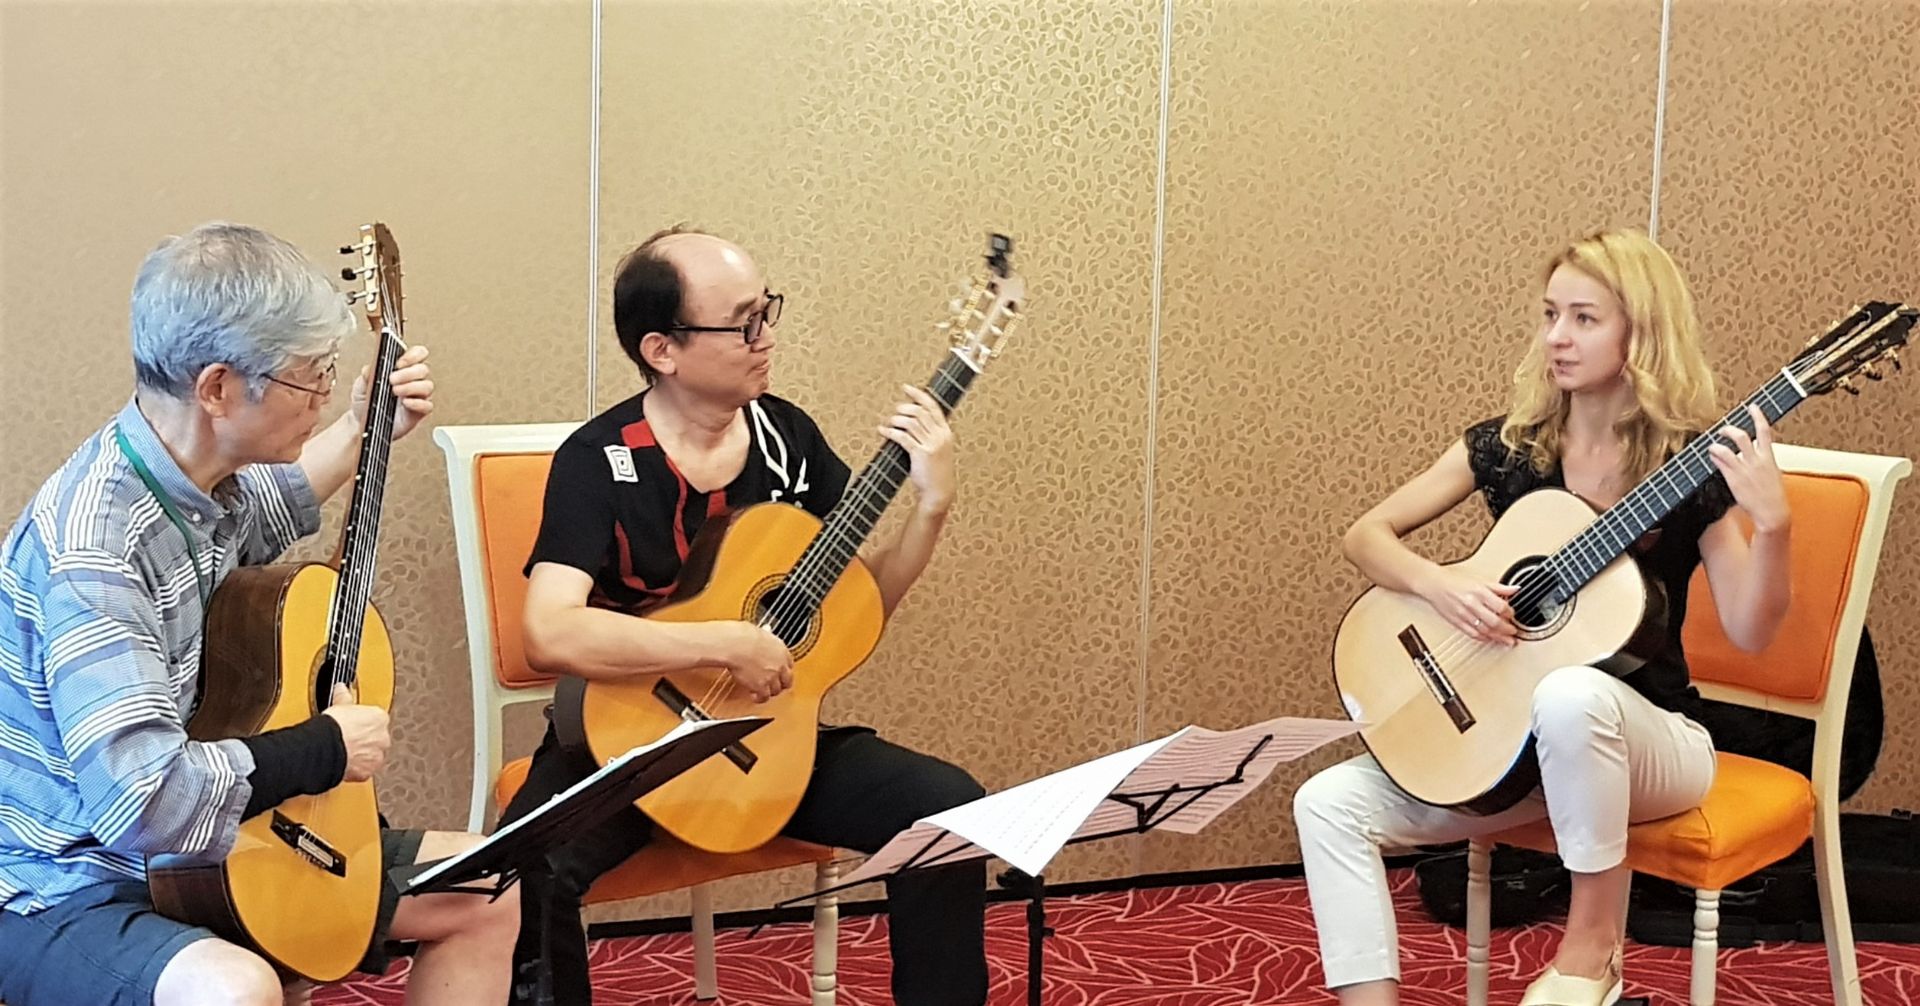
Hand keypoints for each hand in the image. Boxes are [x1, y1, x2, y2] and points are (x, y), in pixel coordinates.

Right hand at [322, 683, 390, 782]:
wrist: (328, 747)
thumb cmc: (335, 726)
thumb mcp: (340, 705)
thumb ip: (344, 697)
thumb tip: (341, 688)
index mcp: (380, 718)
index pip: (375, 719)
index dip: (362, 722)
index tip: (353, 723)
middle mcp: (383, 738)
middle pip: (375, 738)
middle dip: (364, 739)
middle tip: (348, 738)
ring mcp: (376, 756)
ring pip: (371, 755)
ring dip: (361, 754)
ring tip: (345, 751)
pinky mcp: (367, 772)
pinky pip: (363, 770)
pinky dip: (355, 768)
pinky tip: (344, 763)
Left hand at [349, 344, 434, 440]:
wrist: (364, 423)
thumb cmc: (365, 402)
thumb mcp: (361, 384)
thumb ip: (367, 374)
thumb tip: (370, 367)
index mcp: (401, 369)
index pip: (418, 354)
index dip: (412, 355)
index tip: (398, 363)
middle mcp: (412, 380)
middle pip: (423, 369)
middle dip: (408, 373)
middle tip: (392, 379)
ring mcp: (417, 396)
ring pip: (427, 386)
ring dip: (411, 387)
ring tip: (395, 391)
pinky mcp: (419, 411)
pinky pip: (427, 405)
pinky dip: (418, 403)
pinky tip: (405, 403)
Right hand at [717, 622, 793, 702]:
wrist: (735, 645)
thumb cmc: (742, 636)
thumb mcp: (759, 631)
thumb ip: (766, 635)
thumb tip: (766, 630)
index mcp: (781, 650)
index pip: (789, 664)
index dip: (783, 669)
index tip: (777, 671)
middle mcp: (780, 665)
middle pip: (787, 680)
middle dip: (781, 683)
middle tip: (773, 685)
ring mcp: (772, 677)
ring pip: (776, 690)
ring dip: (769, 691)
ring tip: (762, 691)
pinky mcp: (761, 686)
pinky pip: (764, 697)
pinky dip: (759, 698)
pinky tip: (754, 696)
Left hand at [879, 384, 955, 514]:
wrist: (939, 492)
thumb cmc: (936, 473)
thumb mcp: (938, 450)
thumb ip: (929, 435)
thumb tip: (910, 422)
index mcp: (945, 432)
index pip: (932, 406)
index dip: (918, 395)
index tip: (906, 388)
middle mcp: (940, 436)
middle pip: (919, 412)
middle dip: (904, 407)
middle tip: (895, 410)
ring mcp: (931, 445)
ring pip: (910, 422)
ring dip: (896, 419)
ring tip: (889, 422)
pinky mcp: (921, 454)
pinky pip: (903, 437)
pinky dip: (890, 432)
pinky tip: (883, 431)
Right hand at [1418, 568, 1519, 645]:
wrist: (1434, 584)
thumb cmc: (1455, 581)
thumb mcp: (1479, 580)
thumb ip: (1499, 587)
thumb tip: (1515, 590)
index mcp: (1479, 592)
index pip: (1500, 607)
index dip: (1510, 613)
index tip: (1512, 615)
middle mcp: (1472, 604)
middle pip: (1494, 622)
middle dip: (1506, 629)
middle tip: (1513, 632)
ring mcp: (1463, 615)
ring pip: (1484, 630)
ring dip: (1498, 637)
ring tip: (1507, 641)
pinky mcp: (1456, 622)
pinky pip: (1472, 634)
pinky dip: (1483, 638)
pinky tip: (1490, 639)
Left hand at [1707, 404, 1789, 533]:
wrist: (1772, 512)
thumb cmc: (1773, 495)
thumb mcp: (1773, 473)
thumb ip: (1764, 461)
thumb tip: (1756, 454)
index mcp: (1769, 457)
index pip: (1764, 431)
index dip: (1758, 417)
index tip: (1752, 407)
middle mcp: (1756, 460)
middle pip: (1741, 436)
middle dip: (1729, 429)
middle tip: (1723, 430)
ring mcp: (1744, 469)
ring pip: (1726, 449)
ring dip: (1716, 444)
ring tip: (1713, 445)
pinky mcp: (1734, 479)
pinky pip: (1720, 462)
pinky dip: (1714, 456)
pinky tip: (1712, 456)